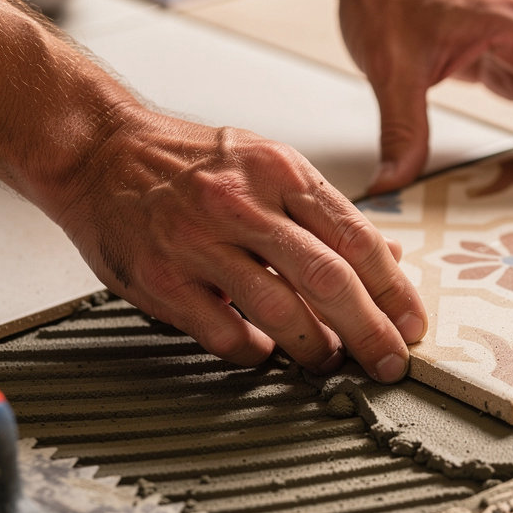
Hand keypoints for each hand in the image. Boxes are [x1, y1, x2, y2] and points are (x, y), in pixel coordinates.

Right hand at [55, 107, 426, 378]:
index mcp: (282, 172)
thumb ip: (328, 215)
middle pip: (329, 278)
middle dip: (371, 329)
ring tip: (329, 358)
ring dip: (316, 346)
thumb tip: (389, 257)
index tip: (412, 323)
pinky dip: (255, 351)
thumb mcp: (270, 166)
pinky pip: (225, 333)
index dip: (394, 289)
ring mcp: (199, 242)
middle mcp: (244, 204)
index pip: (357, 238)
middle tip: (390, 361)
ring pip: (281, 310)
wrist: (100, 151)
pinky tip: (265, 350)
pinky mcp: (162, 278)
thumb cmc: (191, 162)